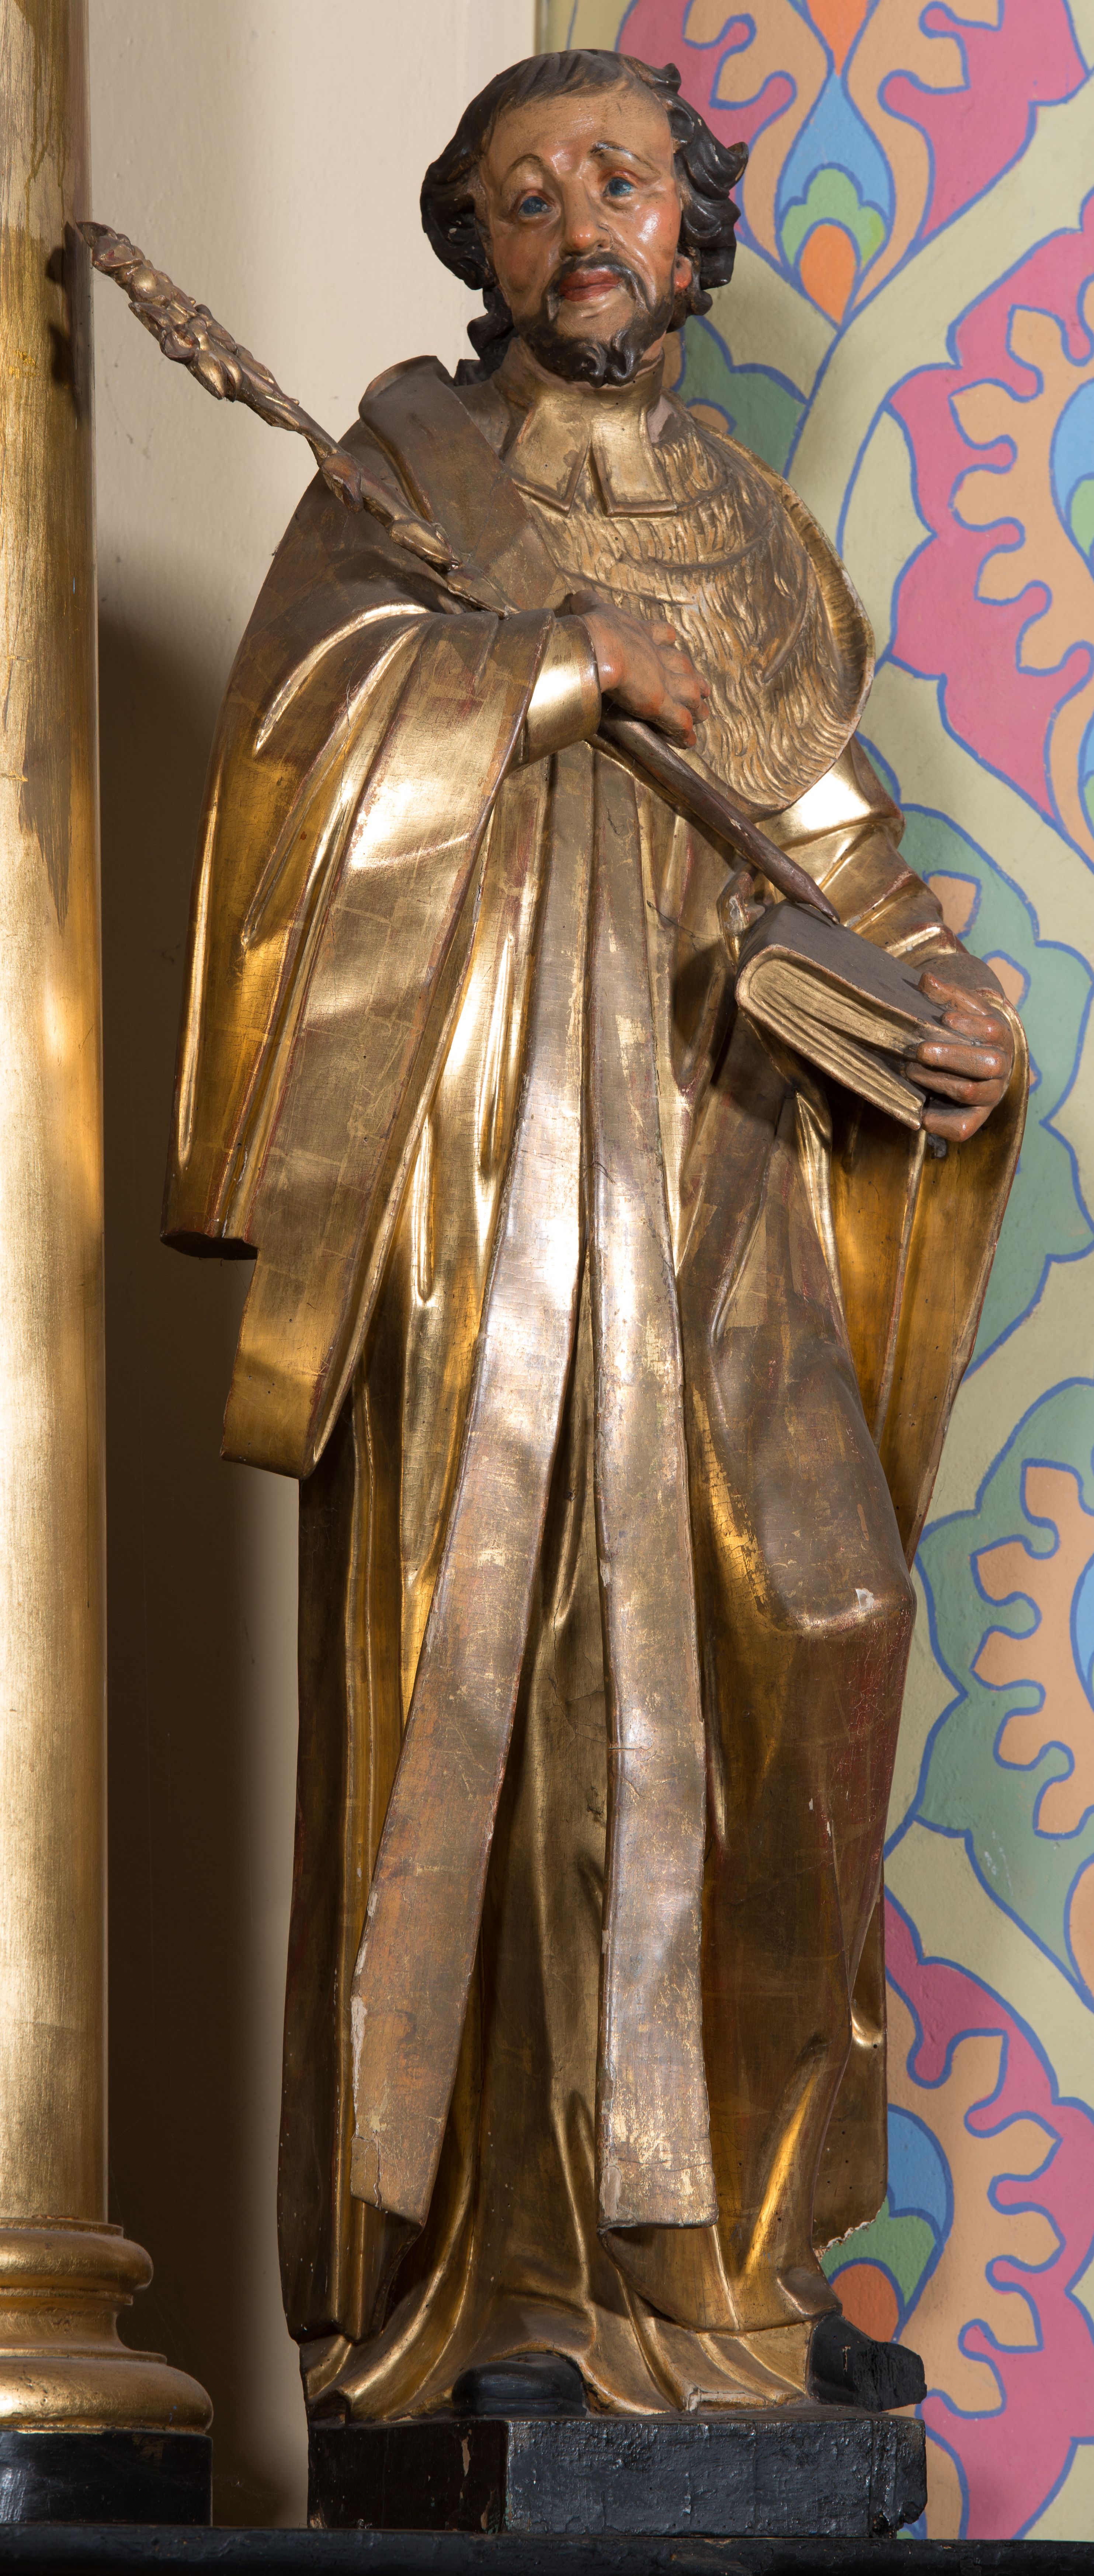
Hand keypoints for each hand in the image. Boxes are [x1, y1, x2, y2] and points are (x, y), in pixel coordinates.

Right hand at [568, 589, 708, 747]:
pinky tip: (688, 742)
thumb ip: (589, 604)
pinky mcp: (659, 703)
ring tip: (704, 713)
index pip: (661, 633)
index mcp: (641, 632)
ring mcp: (662, 680)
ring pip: (689, 692)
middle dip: (693, 676)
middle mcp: (657, 655)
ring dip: (697, 704)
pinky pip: (678, 720)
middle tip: (703, 687)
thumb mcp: (593, 610)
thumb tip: (578, 596)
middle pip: (683, 665)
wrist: (598, 646)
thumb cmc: (594, 629)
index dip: (666, 639)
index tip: (671, 641)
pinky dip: (684, 732)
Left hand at [914, 967, 1014, 1142]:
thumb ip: (946, 995)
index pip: (991, 1029)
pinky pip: (963, 1127)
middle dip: (951, 1057)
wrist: (981, 1056)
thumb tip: (926, 980)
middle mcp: (1002, 1067)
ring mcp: (991, 1094)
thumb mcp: (961, 1008)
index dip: (968, 1024)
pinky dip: (941, 1124)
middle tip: (919, 1051)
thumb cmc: (966, 1029)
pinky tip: (920, 1114)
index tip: (942, 1019)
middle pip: (986, 1063)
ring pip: (970, 1092)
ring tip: (910, 1071)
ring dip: (938, 1082)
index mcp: (1000, 1035)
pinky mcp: (977, 1117)